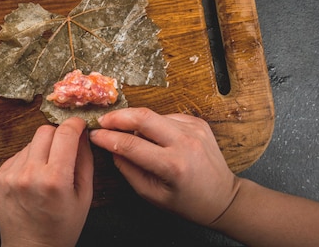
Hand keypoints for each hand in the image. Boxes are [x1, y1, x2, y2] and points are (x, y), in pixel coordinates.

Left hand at [0, 117, 93, 246]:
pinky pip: (18, 155)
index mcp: (54, 180)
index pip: (65, 134)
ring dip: (43, 148)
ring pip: (31, 142)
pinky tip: (34, 178)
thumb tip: (83, 133)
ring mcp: (11, 175)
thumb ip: (85, 160)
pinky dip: (29, 160)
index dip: (75, 124)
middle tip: (66, 148)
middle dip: (59, 134)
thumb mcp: (84, 196)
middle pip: (45, 131)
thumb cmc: (62, 227)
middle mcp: (29, 173)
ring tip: (49, 170)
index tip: (80, 124)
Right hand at [89, 107, 238, 225]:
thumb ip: (128, 170)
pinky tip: (152, 136)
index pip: (131, 145)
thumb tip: (111, 148)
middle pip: (142, 117)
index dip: (107, 138)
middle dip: (117, 116)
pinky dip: (153, 124)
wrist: (224, 197)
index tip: (94, 135)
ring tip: (123, 130)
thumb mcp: (153, 195)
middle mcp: (185, 142)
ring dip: (134, 120)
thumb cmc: (188, 202)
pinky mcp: (197, 121)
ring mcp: (193, 129)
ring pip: (153, 115)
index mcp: (173, 165)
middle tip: (102, 120)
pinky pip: (166, 117)